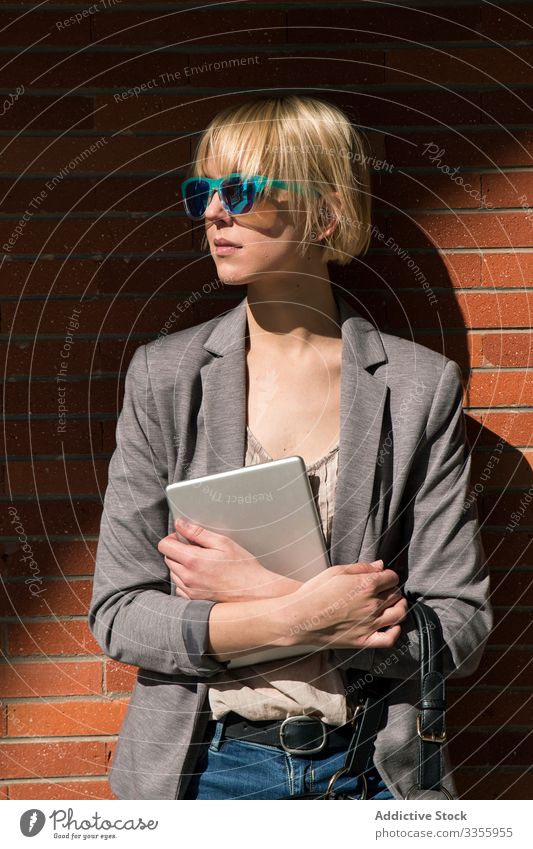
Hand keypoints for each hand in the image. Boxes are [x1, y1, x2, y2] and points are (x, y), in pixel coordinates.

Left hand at [157, 517, 302, 601]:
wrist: (253, 593)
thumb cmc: (242, 568)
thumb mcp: (223, 543)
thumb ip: (198, 532)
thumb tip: (180, 524)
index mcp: (193, 561)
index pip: (165, 546)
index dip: (173, 538)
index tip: (184, 537)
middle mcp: (187, 578)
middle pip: (168, 558)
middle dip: (178, 551)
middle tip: (197, 549)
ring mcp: (189, 591)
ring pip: (173, 573)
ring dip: (181, 565)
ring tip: (202, 563)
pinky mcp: (193, 600)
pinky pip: (179, 587)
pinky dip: (186, 580)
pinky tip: (201, 576)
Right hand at [283, 561, 407, 649]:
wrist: (300, 617)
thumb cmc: (315, 592)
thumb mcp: (336, 572)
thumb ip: (362, 568)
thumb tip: (380, 565)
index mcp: (367, 585)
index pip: (392, 578)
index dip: (389, 576)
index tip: (383, 578)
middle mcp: (372, 604)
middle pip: (396, 595)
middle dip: (393, 590)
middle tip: (384, 591)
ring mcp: (370, 624)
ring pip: (398, 614)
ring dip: (400, 607)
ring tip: (393, 605)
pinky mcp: (364, 640)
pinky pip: (388, 639)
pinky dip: (395, 632)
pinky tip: (393, 626)